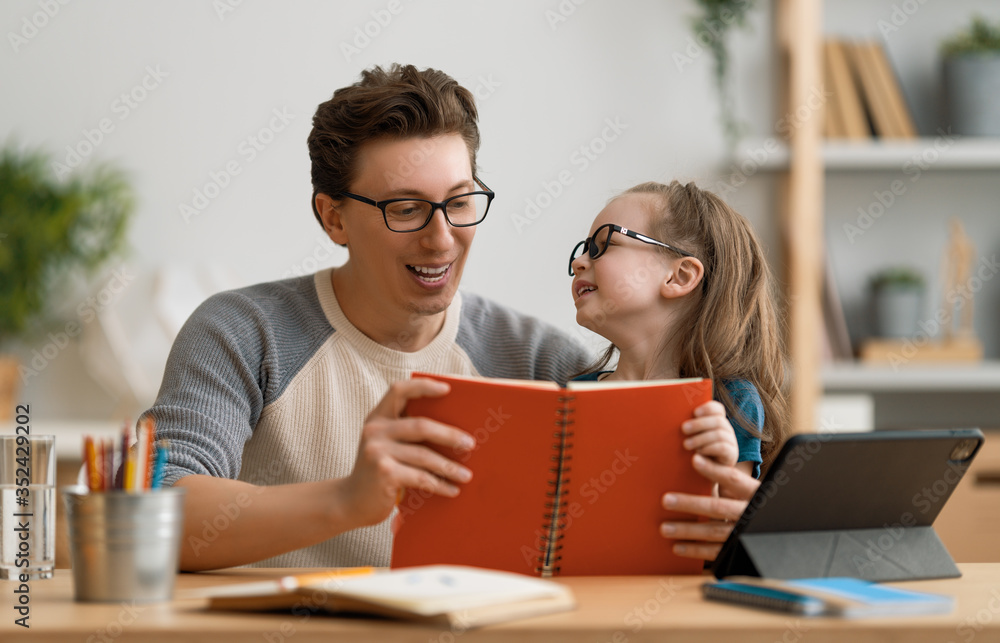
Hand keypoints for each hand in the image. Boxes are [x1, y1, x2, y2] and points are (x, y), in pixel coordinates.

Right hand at [337, 378, 473, 529]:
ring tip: (466, 474)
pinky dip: (439, 485)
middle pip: (420, 426)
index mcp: (377, 418)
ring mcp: (377, 452)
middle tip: (470, 444)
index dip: (423, 386)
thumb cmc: (378, 471)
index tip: (447, 389)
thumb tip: (453, 432)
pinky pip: (420, 477)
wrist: (350, 502)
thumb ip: (404, 433)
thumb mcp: (385, 445)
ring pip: (424, 455)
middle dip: (449, 435)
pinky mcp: (384, 473)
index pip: (398, 391)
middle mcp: (374, 431)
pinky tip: (451, 490)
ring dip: (449, 466)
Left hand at [660, 453, 759, 560]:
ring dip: (688, 531)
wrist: (781, 533)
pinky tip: (678, 547)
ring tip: (664, 528)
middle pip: (719, 507)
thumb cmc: (755, 506)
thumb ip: (730, 483)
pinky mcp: (739, 551)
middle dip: (690, 504)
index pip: (734, 479)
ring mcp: (746, 534)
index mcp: (755, 494)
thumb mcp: (751, 492)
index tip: (694, 460)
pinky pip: (716, 552)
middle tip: (666, 500)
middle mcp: (751, 514)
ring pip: (714, 531)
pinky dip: (696, 550)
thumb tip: (698, 462)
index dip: (714, 470)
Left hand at [681, 400, 737, 466]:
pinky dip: (708, 448)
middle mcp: (726, 429)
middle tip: (684, 429)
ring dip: (700, 438)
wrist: (704, 473)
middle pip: (718, 420)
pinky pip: (722, 447)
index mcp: (717, 421)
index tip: (694, 413)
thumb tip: (679, 419)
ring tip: (686, 445)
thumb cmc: (695, 451)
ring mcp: (731, 442)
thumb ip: (690, 427)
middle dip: (699, 424)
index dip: (707, 408)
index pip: (718, 409)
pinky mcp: (731, 455)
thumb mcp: (692, 437)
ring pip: (719, 434)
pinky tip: (697, 453)